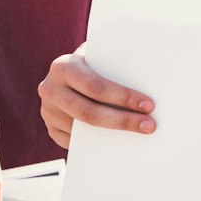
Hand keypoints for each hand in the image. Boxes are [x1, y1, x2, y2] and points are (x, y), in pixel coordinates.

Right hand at [39, 53, 155, 148]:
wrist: (70, 71)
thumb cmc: (94, 62)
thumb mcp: (100, 57)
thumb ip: (115, 66)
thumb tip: (152, 83)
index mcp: (64, 67)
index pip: (96, 86)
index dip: (123, 97)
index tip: (149, 105)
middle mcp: (50, 89)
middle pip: (89, 113)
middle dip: (123, 120)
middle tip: (149, 126)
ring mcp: (48, 111)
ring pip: (83, 130)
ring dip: (113, 134)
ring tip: (139, 134)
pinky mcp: (51, 128)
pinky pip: (75, 142)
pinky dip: (98, 144)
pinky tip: (120, 143)